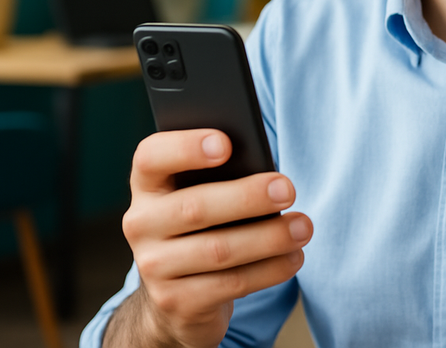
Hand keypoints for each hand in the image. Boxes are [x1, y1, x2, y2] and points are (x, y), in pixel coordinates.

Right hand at [103, 129, 311, 347]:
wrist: (178, 296)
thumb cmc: (204, 226)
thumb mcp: (204, 194)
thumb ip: (224, 175)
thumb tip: (270, 176)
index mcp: (148, 185)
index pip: (151, 157)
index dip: (185, 147)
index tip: (226, 144)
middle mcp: (142, 224)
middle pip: (195, 207)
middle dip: (248, 198)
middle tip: (288, 190)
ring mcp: (154, 266)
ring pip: (218, 250)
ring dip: (269, 238)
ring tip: (303, 227)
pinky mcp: (176, 302)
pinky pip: (230, 284)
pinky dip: (269, 269)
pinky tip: (293, 257)